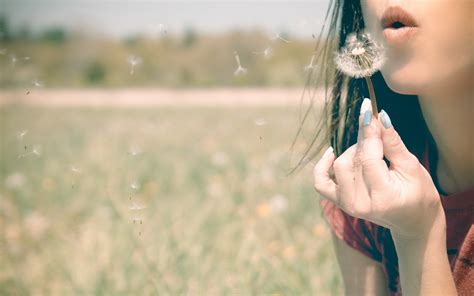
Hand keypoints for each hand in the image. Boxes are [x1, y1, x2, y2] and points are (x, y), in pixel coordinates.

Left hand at [313, 98, 444, 239]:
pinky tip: (332, 153)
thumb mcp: (411, 166)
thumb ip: (392, 142)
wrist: (412, 221)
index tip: (368, 110)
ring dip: (353, 152)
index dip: (368, 132)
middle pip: (352, 160)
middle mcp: (359, 204)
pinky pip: (320, 181)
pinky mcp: (339, 202)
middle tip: (378, 132)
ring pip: (339, 166)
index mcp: (382, 196)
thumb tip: (379, 116)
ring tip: (371, 152)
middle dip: (365, 140)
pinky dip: (324, 165)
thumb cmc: (418, 192)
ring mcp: (346, 205)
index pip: (368, 158)